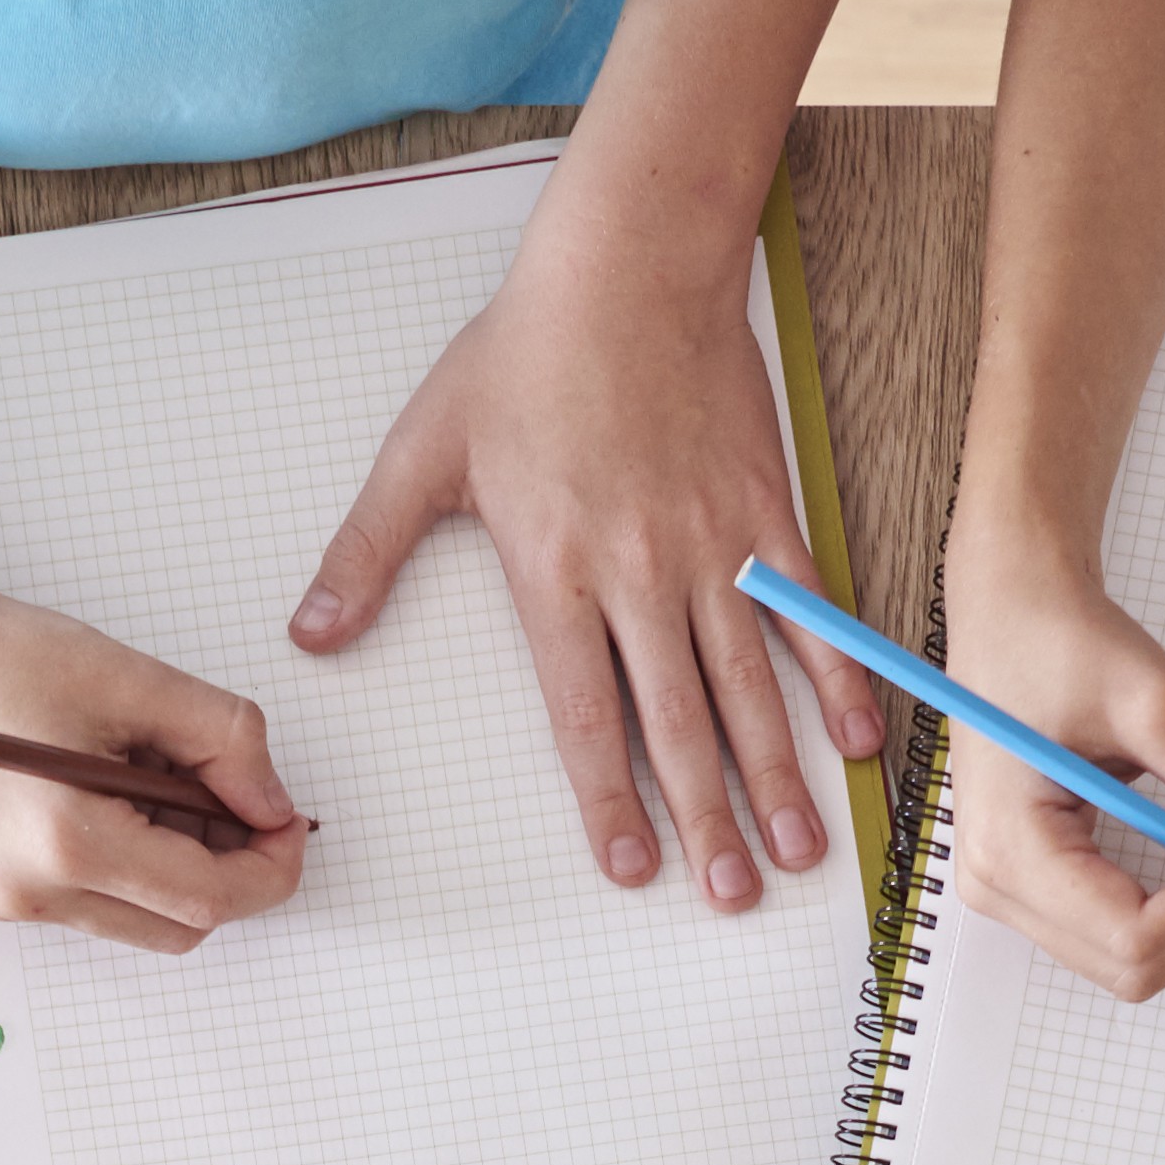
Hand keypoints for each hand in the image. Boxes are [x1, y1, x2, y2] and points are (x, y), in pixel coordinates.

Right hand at [0, 556, 307, 956]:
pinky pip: (94, 898)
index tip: (290, 821)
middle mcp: (31, 892)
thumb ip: (221, 738)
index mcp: (65, 844)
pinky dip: (130, 856)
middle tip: (237, 788)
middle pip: (182, 925)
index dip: (270, 865)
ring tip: (157, 769)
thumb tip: (271, 798)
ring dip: (177, 861)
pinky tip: (113, 783)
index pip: (209, 898)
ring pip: (139, 917)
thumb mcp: (124, 678)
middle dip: (229, 867)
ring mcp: (7, 899)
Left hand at [293, 242, 879, 917]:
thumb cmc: (524, 354)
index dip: (609, 800)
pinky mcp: (764, 512)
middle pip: (678, 724)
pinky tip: (855, 741)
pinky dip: (836, 676)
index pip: (584, 716)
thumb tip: (310, 635)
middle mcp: (638, 574)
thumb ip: (367, 554)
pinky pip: (808, 612)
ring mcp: (710, 546)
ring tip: (800, 851)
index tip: (630, 869)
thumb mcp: (423, 452)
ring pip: (749, 684)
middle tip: (730, 898)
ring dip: (777, 776)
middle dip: (705, 822)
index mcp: (554, 571)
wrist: (628, 265)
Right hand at [907, 526, 1164, 1003]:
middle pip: (1130, 966)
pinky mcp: (1028, 881)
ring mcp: (1006, 890)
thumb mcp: (1157, 705)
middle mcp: (996, 884)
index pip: (1132, 933)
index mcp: (1011, 845)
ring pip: (1124, 962)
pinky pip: (1111, 933)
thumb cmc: (1060, 641)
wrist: (1011, 609)